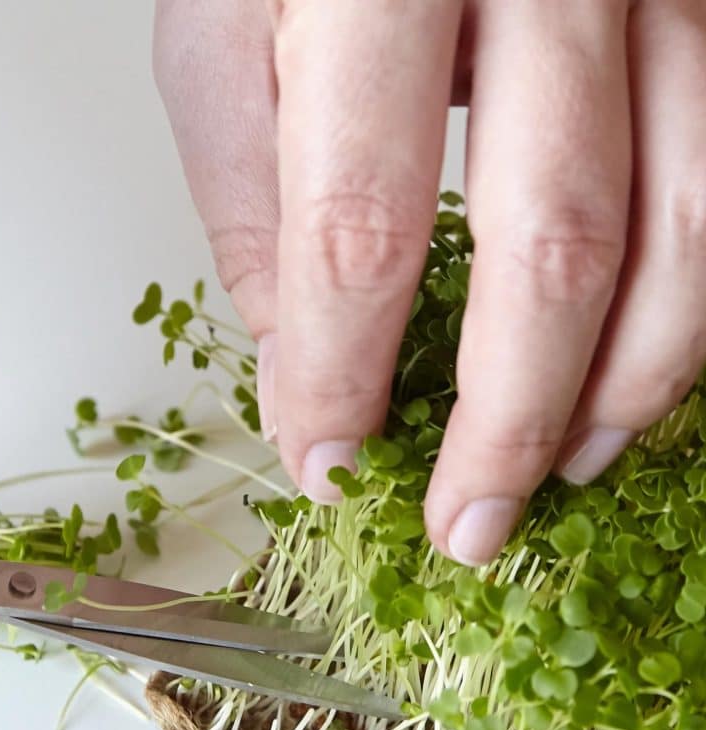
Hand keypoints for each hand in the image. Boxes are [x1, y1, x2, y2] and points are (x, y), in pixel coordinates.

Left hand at [154, 0, 705, 564]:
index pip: (361, 228)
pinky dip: (686, 305)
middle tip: (464, 528)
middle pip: (552, 245)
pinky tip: (629, 375)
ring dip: (625, 385)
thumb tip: (301, 373)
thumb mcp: (221, 44)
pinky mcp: (705, 8)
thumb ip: (254, 212)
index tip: (328, 466)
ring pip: (687, 224)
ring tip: (558, 472)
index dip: (344, 375)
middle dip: (504, 420)